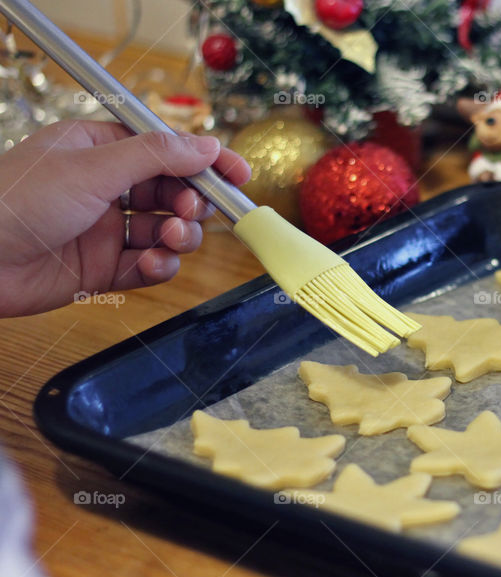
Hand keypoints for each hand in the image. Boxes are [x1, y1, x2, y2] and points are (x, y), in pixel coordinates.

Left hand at [0, 120, 250, 316]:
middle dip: (192, 202)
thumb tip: (207, 145)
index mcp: (99, 150)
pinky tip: (152, 265)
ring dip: (179, 237)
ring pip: (165, 231)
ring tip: (173, 240)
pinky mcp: (102, 268)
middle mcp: (105, 188)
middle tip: (196, 209)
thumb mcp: (91, 168)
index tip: (238, 173)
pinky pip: (147, 266)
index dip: (204, 161)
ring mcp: (104, 229)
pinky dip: (159, 267)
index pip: (165, 149)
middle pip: (172, 192)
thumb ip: (156, 156)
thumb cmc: (14, 201)